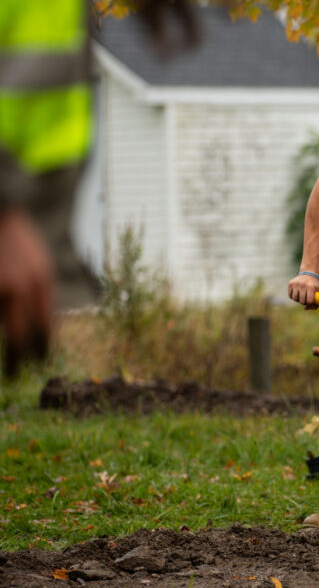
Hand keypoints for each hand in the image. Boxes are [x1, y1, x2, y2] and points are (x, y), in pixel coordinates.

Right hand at [0, 210, 54, 374]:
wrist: (4, 211)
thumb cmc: (22, 242)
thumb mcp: (42, 267)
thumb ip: (42, 296)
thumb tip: (42, 328)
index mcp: (42, 284)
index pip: (45, 327)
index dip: (41, 349)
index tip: (39, 362)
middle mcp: (20, 289)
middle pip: (18, 337)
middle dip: (15, 360)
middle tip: (14, 375)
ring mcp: (0, 290)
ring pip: (2, 326)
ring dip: (4, 334)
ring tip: (8, 343)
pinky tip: (3, 321)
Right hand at [287, 273, 318, 308]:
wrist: (309, 274)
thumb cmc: (315, 285)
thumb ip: (316, 303)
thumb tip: (305, 308)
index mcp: (311, 287)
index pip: (309, 301)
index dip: (310, 303)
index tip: (310, 300)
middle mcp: (303, 285)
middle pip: (301, 301)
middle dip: (304, 302)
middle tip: (305, 299)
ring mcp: (296, 284)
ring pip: (295, 299)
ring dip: (298, 300)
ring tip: (301, 296)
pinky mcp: (291, 283)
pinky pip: (290, 295)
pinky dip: (293, 297)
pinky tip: (297, 293)